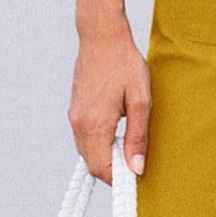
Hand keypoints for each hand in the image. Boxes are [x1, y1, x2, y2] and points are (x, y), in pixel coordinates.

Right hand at [68, 16, 150, 183]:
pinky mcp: (74, 111)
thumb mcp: (141, 100)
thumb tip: (136, 168)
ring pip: (87, 154)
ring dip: (106, 158)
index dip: (119, 179)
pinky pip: (84, 140)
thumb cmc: (124, 63)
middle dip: (113, 171)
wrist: (101, 36)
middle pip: (93, 166)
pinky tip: (115, 134)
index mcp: (95, 123)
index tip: (135, 176)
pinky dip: (98, 146)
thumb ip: (138, 137)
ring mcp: (74, 117)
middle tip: (134, 162)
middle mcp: (79, 124)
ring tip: (126, 146)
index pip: (102, 169)